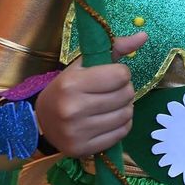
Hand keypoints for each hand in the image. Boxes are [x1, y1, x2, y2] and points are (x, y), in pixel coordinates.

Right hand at [35, 32, 146, 156]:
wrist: (40, 121)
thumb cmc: (66, 88)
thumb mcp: (84, 65)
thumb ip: (114, 48)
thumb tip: (143, 36)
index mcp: (72, 84)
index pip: (121, 75)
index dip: (120, 73)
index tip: (110, 76)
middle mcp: (73, 109)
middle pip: (126, 95)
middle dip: (125, 90)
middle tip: (112, 91)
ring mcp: (78, 132)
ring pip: (127, 115)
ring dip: (125, 108)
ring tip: (111, 105)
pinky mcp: (83, 149)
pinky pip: (121, 134)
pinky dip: (122, 125)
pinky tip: (109, 120)